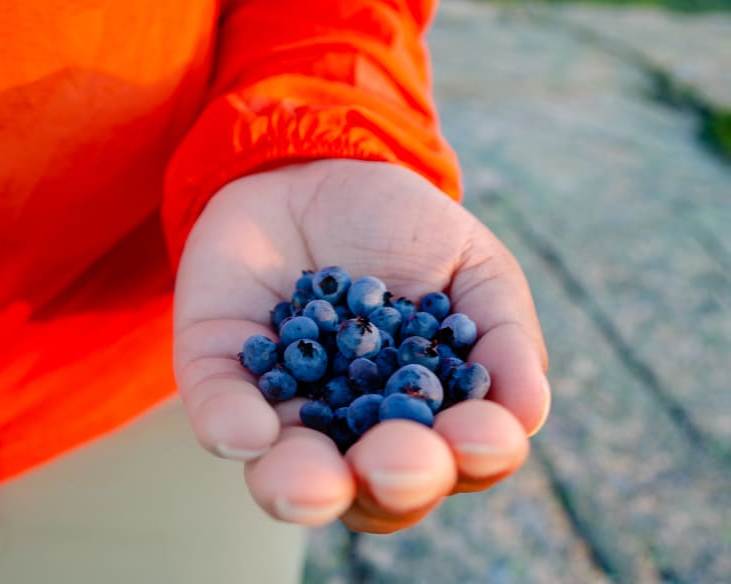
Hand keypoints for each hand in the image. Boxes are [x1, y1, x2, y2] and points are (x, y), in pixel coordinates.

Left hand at [173, 159, 549, 532]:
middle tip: (395, 461)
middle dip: (393, 482)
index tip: (479, 435)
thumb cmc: (407, 232)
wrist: (316, 173)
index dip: (474, 457)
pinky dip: (230, 425)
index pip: (456, 457)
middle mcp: (356, 429)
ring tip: (314, 484)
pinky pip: (218, 411)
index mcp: (425, 412)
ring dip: (304, 487)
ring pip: (292, 472)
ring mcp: (285, 408)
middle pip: (376, 489)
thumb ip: (504, 335)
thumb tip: (528, 411)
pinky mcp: (221, 375)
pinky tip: (245, 430)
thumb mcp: (476, 268)